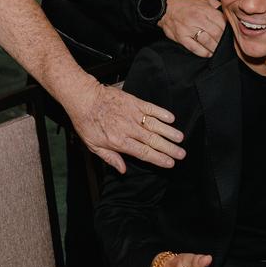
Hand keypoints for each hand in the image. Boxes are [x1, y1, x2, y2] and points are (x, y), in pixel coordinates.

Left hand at [68, 81, 184, 172]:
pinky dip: (162, 113)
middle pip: (153, 141)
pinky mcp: (134, 102)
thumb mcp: (93, 145)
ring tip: (180, 139)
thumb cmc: (86, 121)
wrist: (83, 97)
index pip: (143, 153)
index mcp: (119, 141)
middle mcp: (129, 129)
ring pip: (155, 125)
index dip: (158, 159)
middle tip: (182, 154)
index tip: (170, 163)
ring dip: (169, 132)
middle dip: (169, 149)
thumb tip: (123, 169)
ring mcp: (132, 114)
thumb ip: (110, 158)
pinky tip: (171, 119)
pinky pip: (151, 108)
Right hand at [159, 0, 224, 56]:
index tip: (229, 34)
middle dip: (223, 40)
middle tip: (225, 43)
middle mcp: (197, 19)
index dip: (228, 30)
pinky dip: (204, 53)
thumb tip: (228, 14)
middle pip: (217, 34)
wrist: (165, 8)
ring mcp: (189, 30)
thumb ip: (217, 6)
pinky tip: (208, 53)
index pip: (222, 23)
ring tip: (218, 49)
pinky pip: (196, 49)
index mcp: (204, 10)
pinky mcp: (182, 38)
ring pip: (208, 42)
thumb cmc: (185, 4)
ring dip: (215, 48)